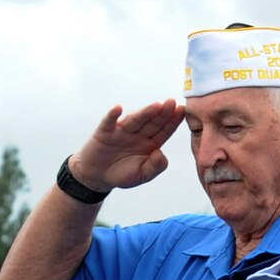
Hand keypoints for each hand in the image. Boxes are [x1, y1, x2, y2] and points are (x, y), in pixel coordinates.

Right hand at [68, 100, 184, 191]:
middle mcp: (138, 134)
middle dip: (162, 113)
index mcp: (150, 143)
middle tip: (172, 103)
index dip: (172, 121)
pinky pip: (109, 122)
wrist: (97, 176)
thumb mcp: (142, 175)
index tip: (181, 111)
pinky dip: (112, 115)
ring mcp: (122, 131)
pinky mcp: (105, 131)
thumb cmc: (122, 174)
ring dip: (145, 112)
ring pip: (135, 120)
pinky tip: (117, 109)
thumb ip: (155, 167)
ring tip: (156, 106)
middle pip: (152, 122)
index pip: (164, 130)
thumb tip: (161, 154)